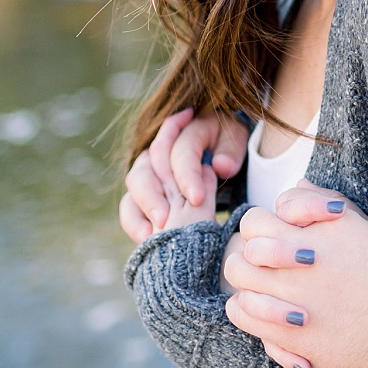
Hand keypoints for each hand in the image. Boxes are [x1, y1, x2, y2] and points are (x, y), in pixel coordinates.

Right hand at [118, 107, 249, 241]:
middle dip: (154, 196)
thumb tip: (220, 165)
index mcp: (187, 130)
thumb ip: (230, 153)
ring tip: (153, 231)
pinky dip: (134, 221)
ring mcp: (148, 169)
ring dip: (143, 208)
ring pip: (135, 184)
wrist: (218, 153)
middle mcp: (160, 148)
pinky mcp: (143, 192)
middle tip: (165, 219)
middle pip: (148, 168)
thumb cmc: (227, 147)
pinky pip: (130, 205)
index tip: (196, 198)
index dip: (187, 176)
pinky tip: (144, 237)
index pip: (181, 153)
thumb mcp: (236, 143)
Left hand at [223, 184, 367, 367]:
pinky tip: (263, 307)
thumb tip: (298, 184)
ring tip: (266, 282)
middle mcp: (294, 261)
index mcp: (311, 232)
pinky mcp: (287, 332)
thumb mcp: (361, 225)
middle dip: (254, 248)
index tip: (290, 234)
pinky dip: (245, 308)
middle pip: (245, 242)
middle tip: (272, 259)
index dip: (270, 223)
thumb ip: (323, 201)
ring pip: (238, 275)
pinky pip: (241, 312)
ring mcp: (287, 297)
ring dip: (248, 276)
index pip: (261, 216)